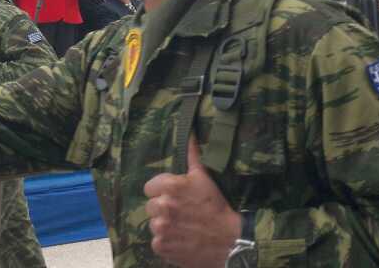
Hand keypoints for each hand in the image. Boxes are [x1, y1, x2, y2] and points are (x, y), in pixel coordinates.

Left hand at [144, 136, 239, 266]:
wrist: (229, 240)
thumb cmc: (215, 206)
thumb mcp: (203, 177)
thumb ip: (192, 155)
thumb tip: (189, 133)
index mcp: (169, 186)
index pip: (149, 188)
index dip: (160, 192)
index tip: (174, 197)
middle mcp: (162, 206)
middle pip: (150, 206)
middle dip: (162, 209)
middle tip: (180, 213)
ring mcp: (160, 228)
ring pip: (153, 224)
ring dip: (164, 226)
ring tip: (181, 226)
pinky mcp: (161, 246)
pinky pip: (156, 241)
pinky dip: (166, 242)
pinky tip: (180, 239)